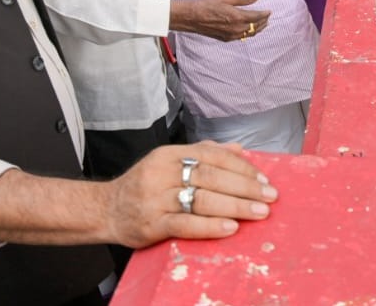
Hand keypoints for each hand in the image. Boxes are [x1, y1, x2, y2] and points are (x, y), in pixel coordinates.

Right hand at [105, 141, 275, 247]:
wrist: (106, 209)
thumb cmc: (145, 184)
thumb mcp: (170, 161)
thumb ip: (204, 153)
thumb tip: (240, 148)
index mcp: (169, 153)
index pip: (212, 155)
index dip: (241, 167)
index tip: (264, 179)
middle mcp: (163, 172)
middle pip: (211, 177)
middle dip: (245, 187)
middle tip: (269, 197)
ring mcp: (156, 198)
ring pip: (202, 199)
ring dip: (235, 206)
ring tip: (259, 212)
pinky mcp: (152, 224)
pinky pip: (185, 224)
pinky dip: (210, 226)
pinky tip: (231, 228)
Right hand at [170, 0, 270, 40]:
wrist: (192, 17)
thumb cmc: (208, 5)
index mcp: (238, 17)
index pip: (258, 17)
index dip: (265, 14)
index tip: (270, 11)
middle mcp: (237, 29)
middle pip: (256, 27)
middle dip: (264, 22)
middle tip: (268, 17)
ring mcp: (231, 35)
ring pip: (250, 34)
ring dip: (258, 29)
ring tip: (263, 24)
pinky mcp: (226, 39)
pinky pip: (242, 37)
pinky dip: (248, 33)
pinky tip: (249, 30)